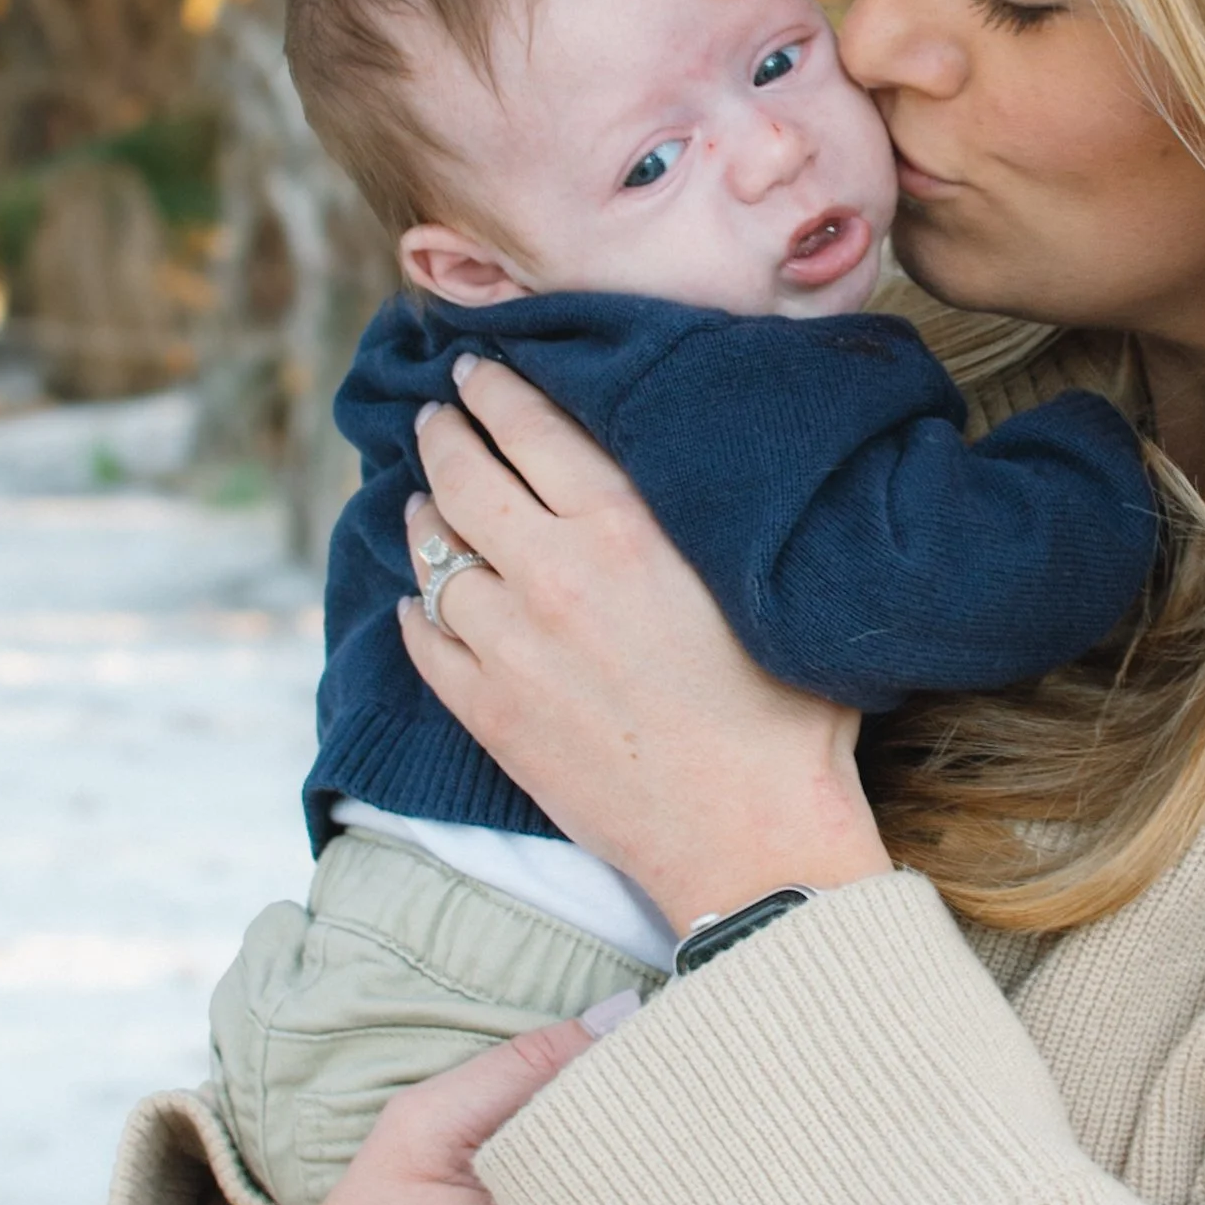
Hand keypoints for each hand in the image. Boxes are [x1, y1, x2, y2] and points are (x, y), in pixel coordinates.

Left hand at [400, 354, 892, 929]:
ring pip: (435, 558)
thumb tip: (696, 464)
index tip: (476, 368)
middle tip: (437, 414)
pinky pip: (426, 644)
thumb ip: (709, 517)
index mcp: (624, 527)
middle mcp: (552, 574)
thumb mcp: (759, 581)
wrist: (749, 836)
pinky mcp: (491, 716)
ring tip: (422, 502)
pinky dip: (417, 613)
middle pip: (465, 476)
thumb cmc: (787, 715)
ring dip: (424, 519)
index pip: (530, 426)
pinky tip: (420, 603)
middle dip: (443, 433)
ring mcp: (510, 648)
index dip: (495, 388)